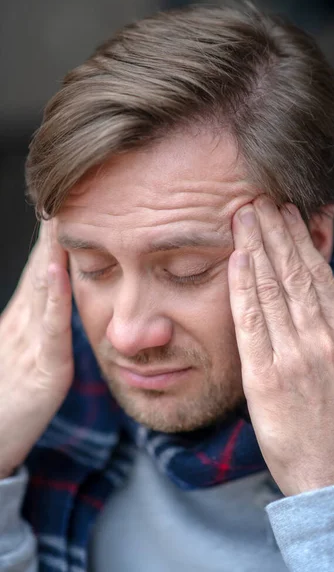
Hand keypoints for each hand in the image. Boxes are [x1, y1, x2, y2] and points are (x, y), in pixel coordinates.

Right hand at [0, 221, 72, 478]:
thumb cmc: (7, 401)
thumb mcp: (23, 353)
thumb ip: (40, 322)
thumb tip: (52, 290)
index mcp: (24, 320)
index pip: (41, 270)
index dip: (52, 237)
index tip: (67, 202)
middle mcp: (25, 324)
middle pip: (41, 269)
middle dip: (53, 232)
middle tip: (66, 191)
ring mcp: (31, 344)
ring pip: (44, 289)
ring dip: (52, 251)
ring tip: (60, 215)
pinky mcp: (44, 370)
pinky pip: (50, 329)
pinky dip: (54, 299)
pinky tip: (55, 271)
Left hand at [228, 197, 333, 495]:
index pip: (319, 279)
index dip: (302, 243)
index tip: (290, 217)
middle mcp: (321, 340)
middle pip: (294, 274)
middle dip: (276, 233)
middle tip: (261, 200)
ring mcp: (293, 356)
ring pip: (272, 289)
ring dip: (257, 248)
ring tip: (246, 216)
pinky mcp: (265, 376)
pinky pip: (251, 322)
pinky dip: (243, 287)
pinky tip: (236, 260)